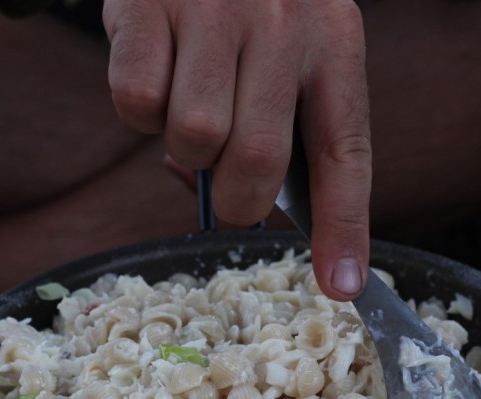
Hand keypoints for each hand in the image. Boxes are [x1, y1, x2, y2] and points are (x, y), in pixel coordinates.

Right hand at [103, 0, 370, 299]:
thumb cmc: (248, 9)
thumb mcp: (287, 52)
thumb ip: (275, 131)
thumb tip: (227, 210)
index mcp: (334, 42)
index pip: (345, 155)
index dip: (344, 229)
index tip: (344, 288)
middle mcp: (282, 23)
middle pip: (255, 164)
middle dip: (236, 200)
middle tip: (226, 187)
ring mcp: (213, 10)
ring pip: (193, 140)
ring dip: (183, 146)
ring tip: (190, 101)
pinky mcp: (147, 5)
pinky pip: (135, 106)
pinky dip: (138, 112)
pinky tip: (156, 71)